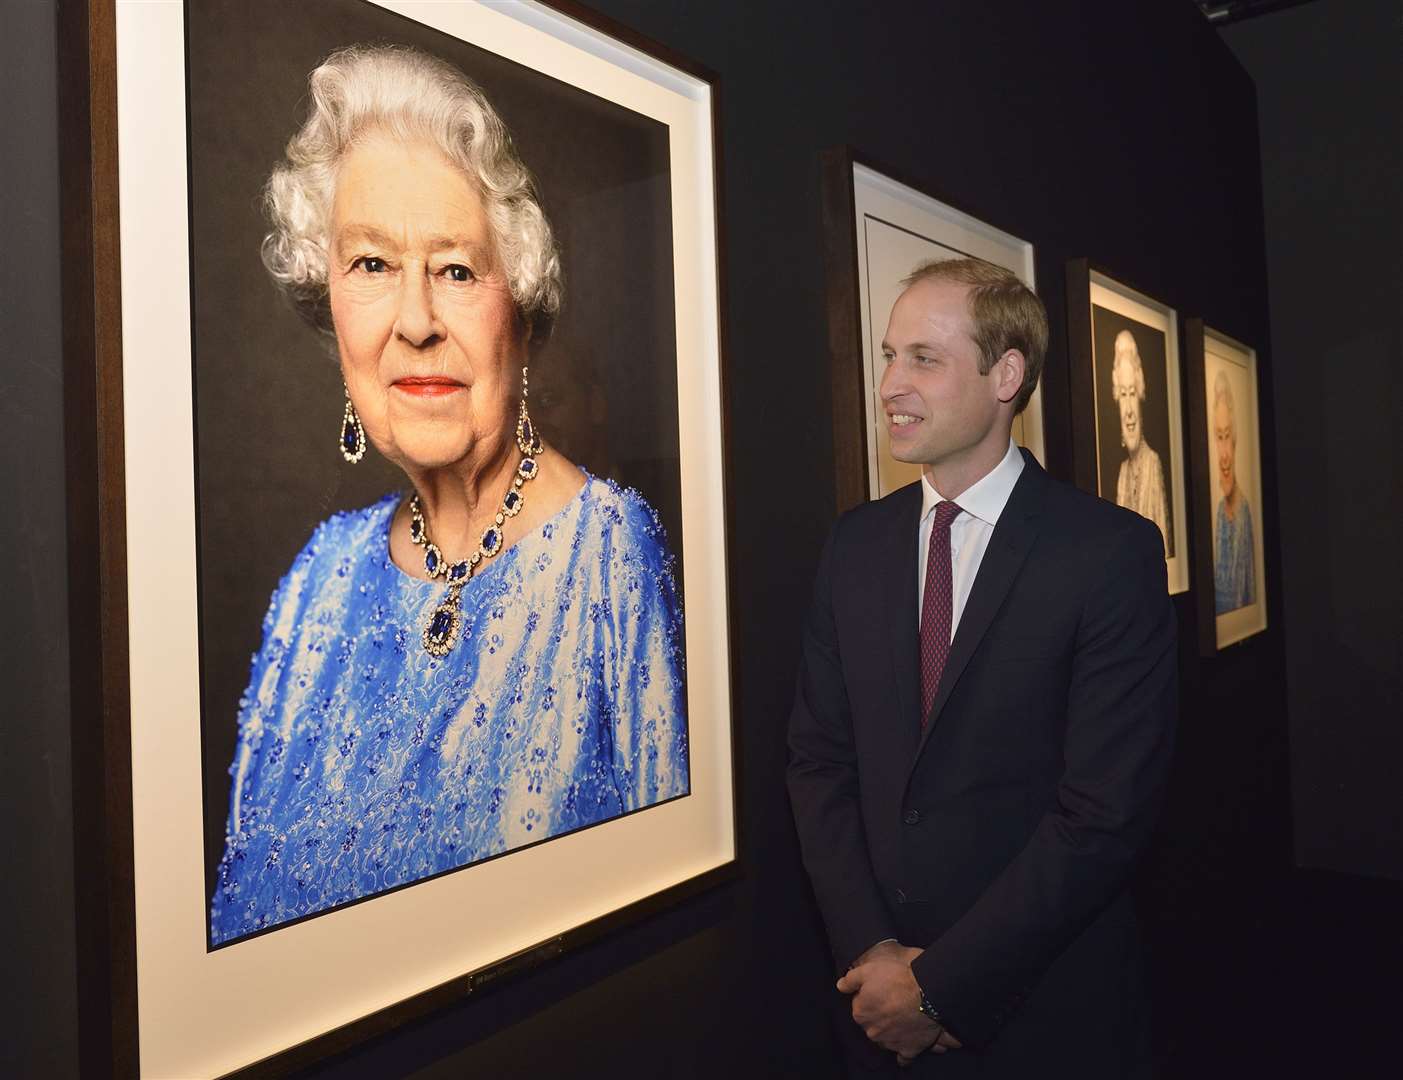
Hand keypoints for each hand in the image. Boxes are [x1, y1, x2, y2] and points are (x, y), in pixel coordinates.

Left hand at [836, 943, 961, 1058]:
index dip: (869, 997)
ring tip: (901, 1019)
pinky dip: (903, 1052)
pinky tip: (905, 1045)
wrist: (927, 992)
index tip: (880, 991)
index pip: (860, 1007)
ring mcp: (890, 1042)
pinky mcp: (908, 1049)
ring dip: (890, 1032)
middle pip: (872, 1024)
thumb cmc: (897, 979)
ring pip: (885, 1039)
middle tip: (892, 1003)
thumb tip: (840, 986)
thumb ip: (851, 979)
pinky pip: (903, 1058)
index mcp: (860, 1013)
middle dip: (879, 1015)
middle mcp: (872, 1032)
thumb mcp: (869, 970)